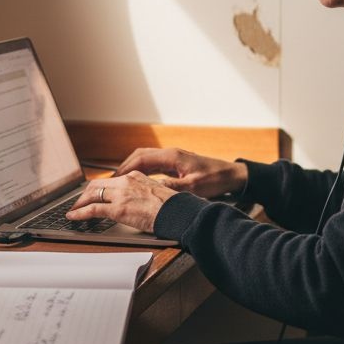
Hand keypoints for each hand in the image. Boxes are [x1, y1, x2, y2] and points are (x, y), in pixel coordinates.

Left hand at [66, 171, 177, 232]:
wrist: (178, 212)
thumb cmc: (172, 207)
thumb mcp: (156, 192)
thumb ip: (143, 193)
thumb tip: (139, 201)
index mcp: (135, 176)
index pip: (111, 180)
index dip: (99, 188)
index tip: (94, 194)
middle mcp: (125, 182)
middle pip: (97, 185)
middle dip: (85, 194)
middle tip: (79, 202)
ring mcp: (120, 195)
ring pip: (92, 195)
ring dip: (80, 203)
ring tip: (74, 210)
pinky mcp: (118, 209)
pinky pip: (92, 210)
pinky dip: (79, 213)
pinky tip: (73, 216)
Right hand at [114, 147, 247, 198]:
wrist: (232, 176)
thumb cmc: (215, 180)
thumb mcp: (193, 188)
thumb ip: (172, 188)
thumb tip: (152, 190)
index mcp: (172, 156)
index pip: (141, 158)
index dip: (125, 169)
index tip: (114, 179)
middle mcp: (170, 154)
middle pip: (139, 156)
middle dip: (124, 168)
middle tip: (111, 181)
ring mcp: (173, 158)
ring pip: (145, 160)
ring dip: (132, 169)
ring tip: (120, 183)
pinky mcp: (177, 164)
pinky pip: (154, 165)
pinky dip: (142, 172)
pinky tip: (137, 182)